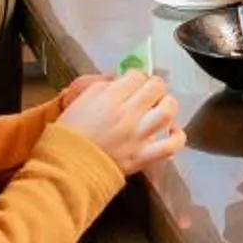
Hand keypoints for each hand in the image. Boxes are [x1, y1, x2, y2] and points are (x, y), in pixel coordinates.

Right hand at [58, 72, 183, 175]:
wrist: (65, 168)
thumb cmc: (69, 134)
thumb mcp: (79, 101)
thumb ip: (103, 87)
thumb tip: (122, 80)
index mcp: (108, 98)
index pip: (136, 75)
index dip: (136, 77)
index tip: (133, 85)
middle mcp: (126, 114)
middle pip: (156, 87)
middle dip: (154, 87)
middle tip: (149, 95)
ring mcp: (137, 136)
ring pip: (167, 111)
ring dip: (168, 106)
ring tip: (161, 108)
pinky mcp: (142, 157)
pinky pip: (170, 146)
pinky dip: (178, 137)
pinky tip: (172, 131)